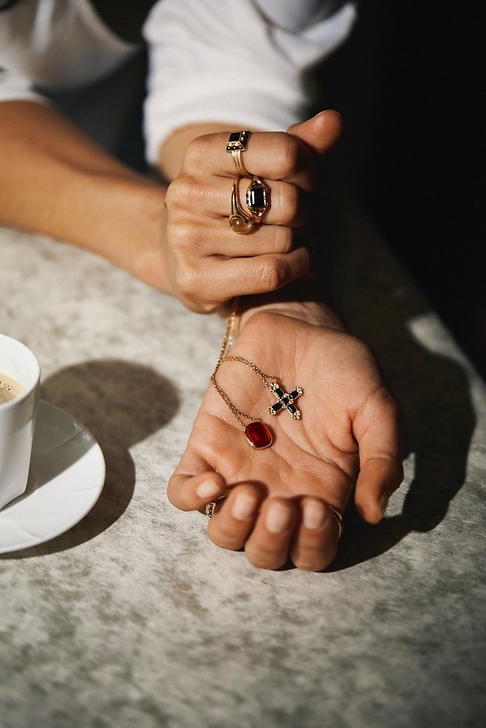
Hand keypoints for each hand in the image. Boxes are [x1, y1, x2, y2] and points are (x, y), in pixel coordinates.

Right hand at [163, 111, 341, 311]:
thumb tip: (333, 120)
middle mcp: (187, 193)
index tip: (302, 180)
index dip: (307, 169)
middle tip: (289, 219)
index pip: (285, 153)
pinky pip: (271, 271)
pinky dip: (294, 268)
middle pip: (288, 200)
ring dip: (296, 244)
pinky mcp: (196, 279)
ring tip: (279, 242)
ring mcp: (187, 238)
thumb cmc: (237, 208)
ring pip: (281, 240)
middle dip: (301, 212)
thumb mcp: (265, 171)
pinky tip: (288, 263)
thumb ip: (300, 146)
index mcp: (201, 154)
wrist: (187, 260)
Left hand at [167, 306, 401, 569]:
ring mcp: (238, 472)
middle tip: (282, 504)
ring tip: (249, 493)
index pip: (313, 550)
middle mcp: (278, 492)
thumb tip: (373, 513)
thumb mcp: (376, 409)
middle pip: (264, 553)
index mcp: (320, 492)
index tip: (318, 508)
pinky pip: (183, 492)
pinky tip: (212, 480)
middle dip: (271, 542)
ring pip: (223, 533)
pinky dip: (190, 498)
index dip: (313, 545)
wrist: (298, 325)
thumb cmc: (340, 368)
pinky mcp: (207, 447)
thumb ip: (382, 459)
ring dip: (234, 527)